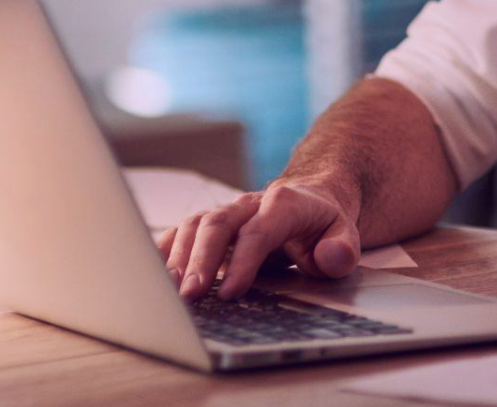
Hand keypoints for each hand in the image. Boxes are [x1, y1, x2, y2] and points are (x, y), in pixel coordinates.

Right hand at [156, 179, 361, 301]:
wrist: (310, 200)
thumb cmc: (323, 226)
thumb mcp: (345, 235)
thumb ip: (343, 248)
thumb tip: (330, 257)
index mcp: (284, 203)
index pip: (259, 230)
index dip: (244, 260)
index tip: (232, 292)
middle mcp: (248, 204)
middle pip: (218, 225)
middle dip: (201, 261)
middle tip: (191, 296)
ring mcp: (226, 213)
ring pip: (194, 226)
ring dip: (178, 258)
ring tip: (167, 292)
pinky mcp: (209, 225)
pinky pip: (181, 232)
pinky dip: (164, 251)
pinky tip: (151, 274)